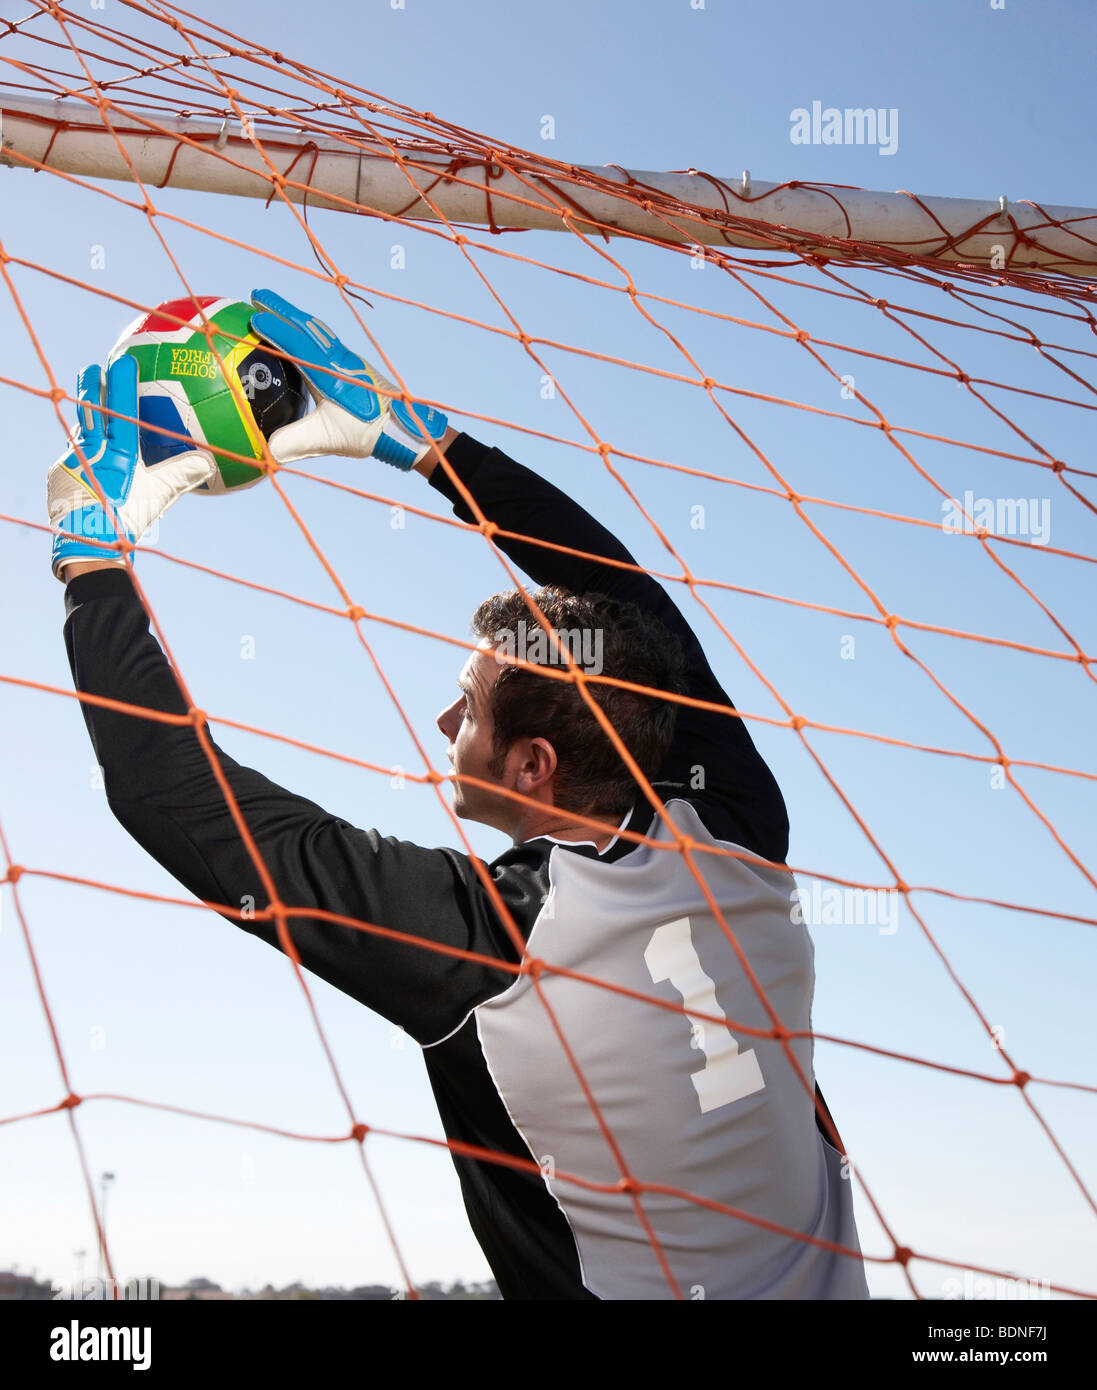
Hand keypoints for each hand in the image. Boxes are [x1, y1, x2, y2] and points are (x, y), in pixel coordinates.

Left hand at [47, 356, 214, 579]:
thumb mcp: (158, 497)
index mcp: (117, 451)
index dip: (122, 383)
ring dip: (87, 423)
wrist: (88, 544)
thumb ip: (182, 476)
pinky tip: (87, 458)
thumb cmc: (127, 519)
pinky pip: (73, 457)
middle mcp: (90, 449)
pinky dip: (82, 453)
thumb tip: (208, 460)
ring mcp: (70, 460)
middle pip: (90, 410)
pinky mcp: (58, 475)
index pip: (120, 409)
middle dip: (92, 386)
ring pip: (81, 434)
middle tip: (91, 367)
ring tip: (91, 412)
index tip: (121, 360)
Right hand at [249, 288, 448, 468]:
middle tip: (256, 294)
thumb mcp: (327, 439)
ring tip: (276, 308)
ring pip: (317, 329)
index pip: (298, 343)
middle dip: (280, 308)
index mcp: (329, 372)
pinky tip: (302, 336)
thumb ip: (295, 442)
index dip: (276, 329)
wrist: (403, 428)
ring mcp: (347, 359)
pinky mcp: (352, 364)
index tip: (254, 316)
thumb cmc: (367, 432)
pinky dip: (308, 329)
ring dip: (295, 315)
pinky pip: (325, 339)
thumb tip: (265, 450)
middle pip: (306, 325)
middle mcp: (338, 358)